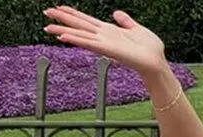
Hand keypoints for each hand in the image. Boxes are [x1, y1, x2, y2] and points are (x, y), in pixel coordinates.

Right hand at [44, 6, 166, 77]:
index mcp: (109, 31)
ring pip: (79, 34)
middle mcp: (104, 37)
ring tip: (48, 27)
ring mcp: (104, 44)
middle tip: (45, 13)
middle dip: (62, 19)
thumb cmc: (151, 50)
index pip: (86, 20)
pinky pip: (89, 43)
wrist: (157, 63)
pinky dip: (76, 40)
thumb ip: (126, 22)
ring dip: (63, 30)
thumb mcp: (138, 29)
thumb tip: (116, 13)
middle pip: (79, 25)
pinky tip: (64, 37)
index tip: (58, 7)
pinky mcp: (108, 50)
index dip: (72, 13)